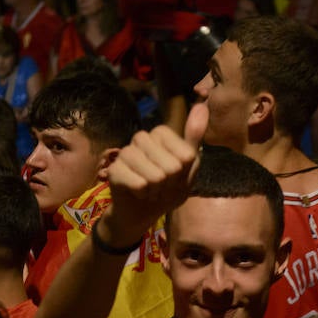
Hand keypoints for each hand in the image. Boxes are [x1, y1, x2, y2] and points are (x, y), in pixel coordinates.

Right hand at [103, 101, 206, 244]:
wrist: (142, 212)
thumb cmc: (167, 189)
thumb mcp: (188, 167)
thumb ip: (194, 137)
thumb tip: (202, 105)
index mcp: (161, 133)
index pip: (185, 154)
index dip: (184, 172)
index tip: (175, 176)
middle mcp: (142, 138)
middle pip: (172, 167)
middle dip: (170, 184)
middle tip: (161, 186)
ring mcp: (126, 152)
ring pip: (156, 176)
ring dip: (157, 191)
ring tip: (150, 190)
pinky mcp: (114, 170)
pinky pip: (140, 185)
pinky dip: (143, 195)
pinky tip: (138, 194)